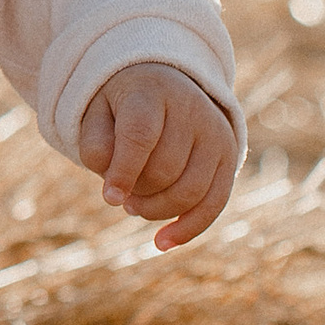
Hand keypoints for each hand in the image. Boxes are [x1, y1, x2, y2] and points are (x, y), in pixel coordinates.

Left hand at [79, 65, 238, 248]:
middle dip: (137, 191)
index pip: (141, 136)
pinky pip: (215, 203)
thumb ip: (96, 146)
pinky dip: (188, 228)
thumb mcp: (96, 113)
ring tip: (133, 205)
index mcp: (152, 92)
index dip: (124, 171)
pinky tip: (161, 243)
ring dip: (157, 210)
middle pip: (165, 169)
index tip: (110, 198)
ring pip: (190, 191)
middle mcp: (192, 110)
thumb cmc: (121, 105)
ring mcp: (216, 133)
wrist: (164, 81)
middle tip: (120, 194)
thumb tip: (115, 193)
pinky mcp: (229, 156)